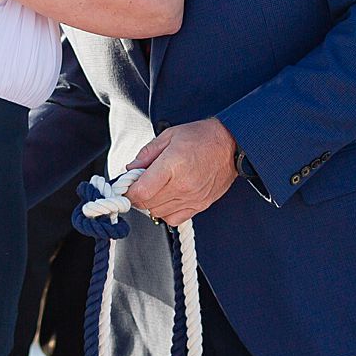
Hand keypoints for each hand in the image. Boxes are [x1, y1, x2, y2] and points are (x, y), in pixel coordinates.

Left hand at [121, 118, 238, 227]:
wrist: (231, 145)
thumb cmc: (201, 137)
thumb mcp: (169, 136)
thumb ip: (146, 154)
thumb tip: (130, 169)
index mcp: (173, 165)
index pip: (141, 191)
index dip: (128, 191)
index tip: (125, 186)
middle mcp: (183, 185)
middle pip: (147, 204)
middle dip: (137, 196)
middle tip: (138, 184)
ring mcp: (192, 198)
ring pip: (158, 213)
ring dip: (150, 204)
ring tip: (154, 189)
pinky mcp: (200, 206)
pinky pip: (173, 219)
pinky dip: (165, 212)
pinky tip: (167, 198)